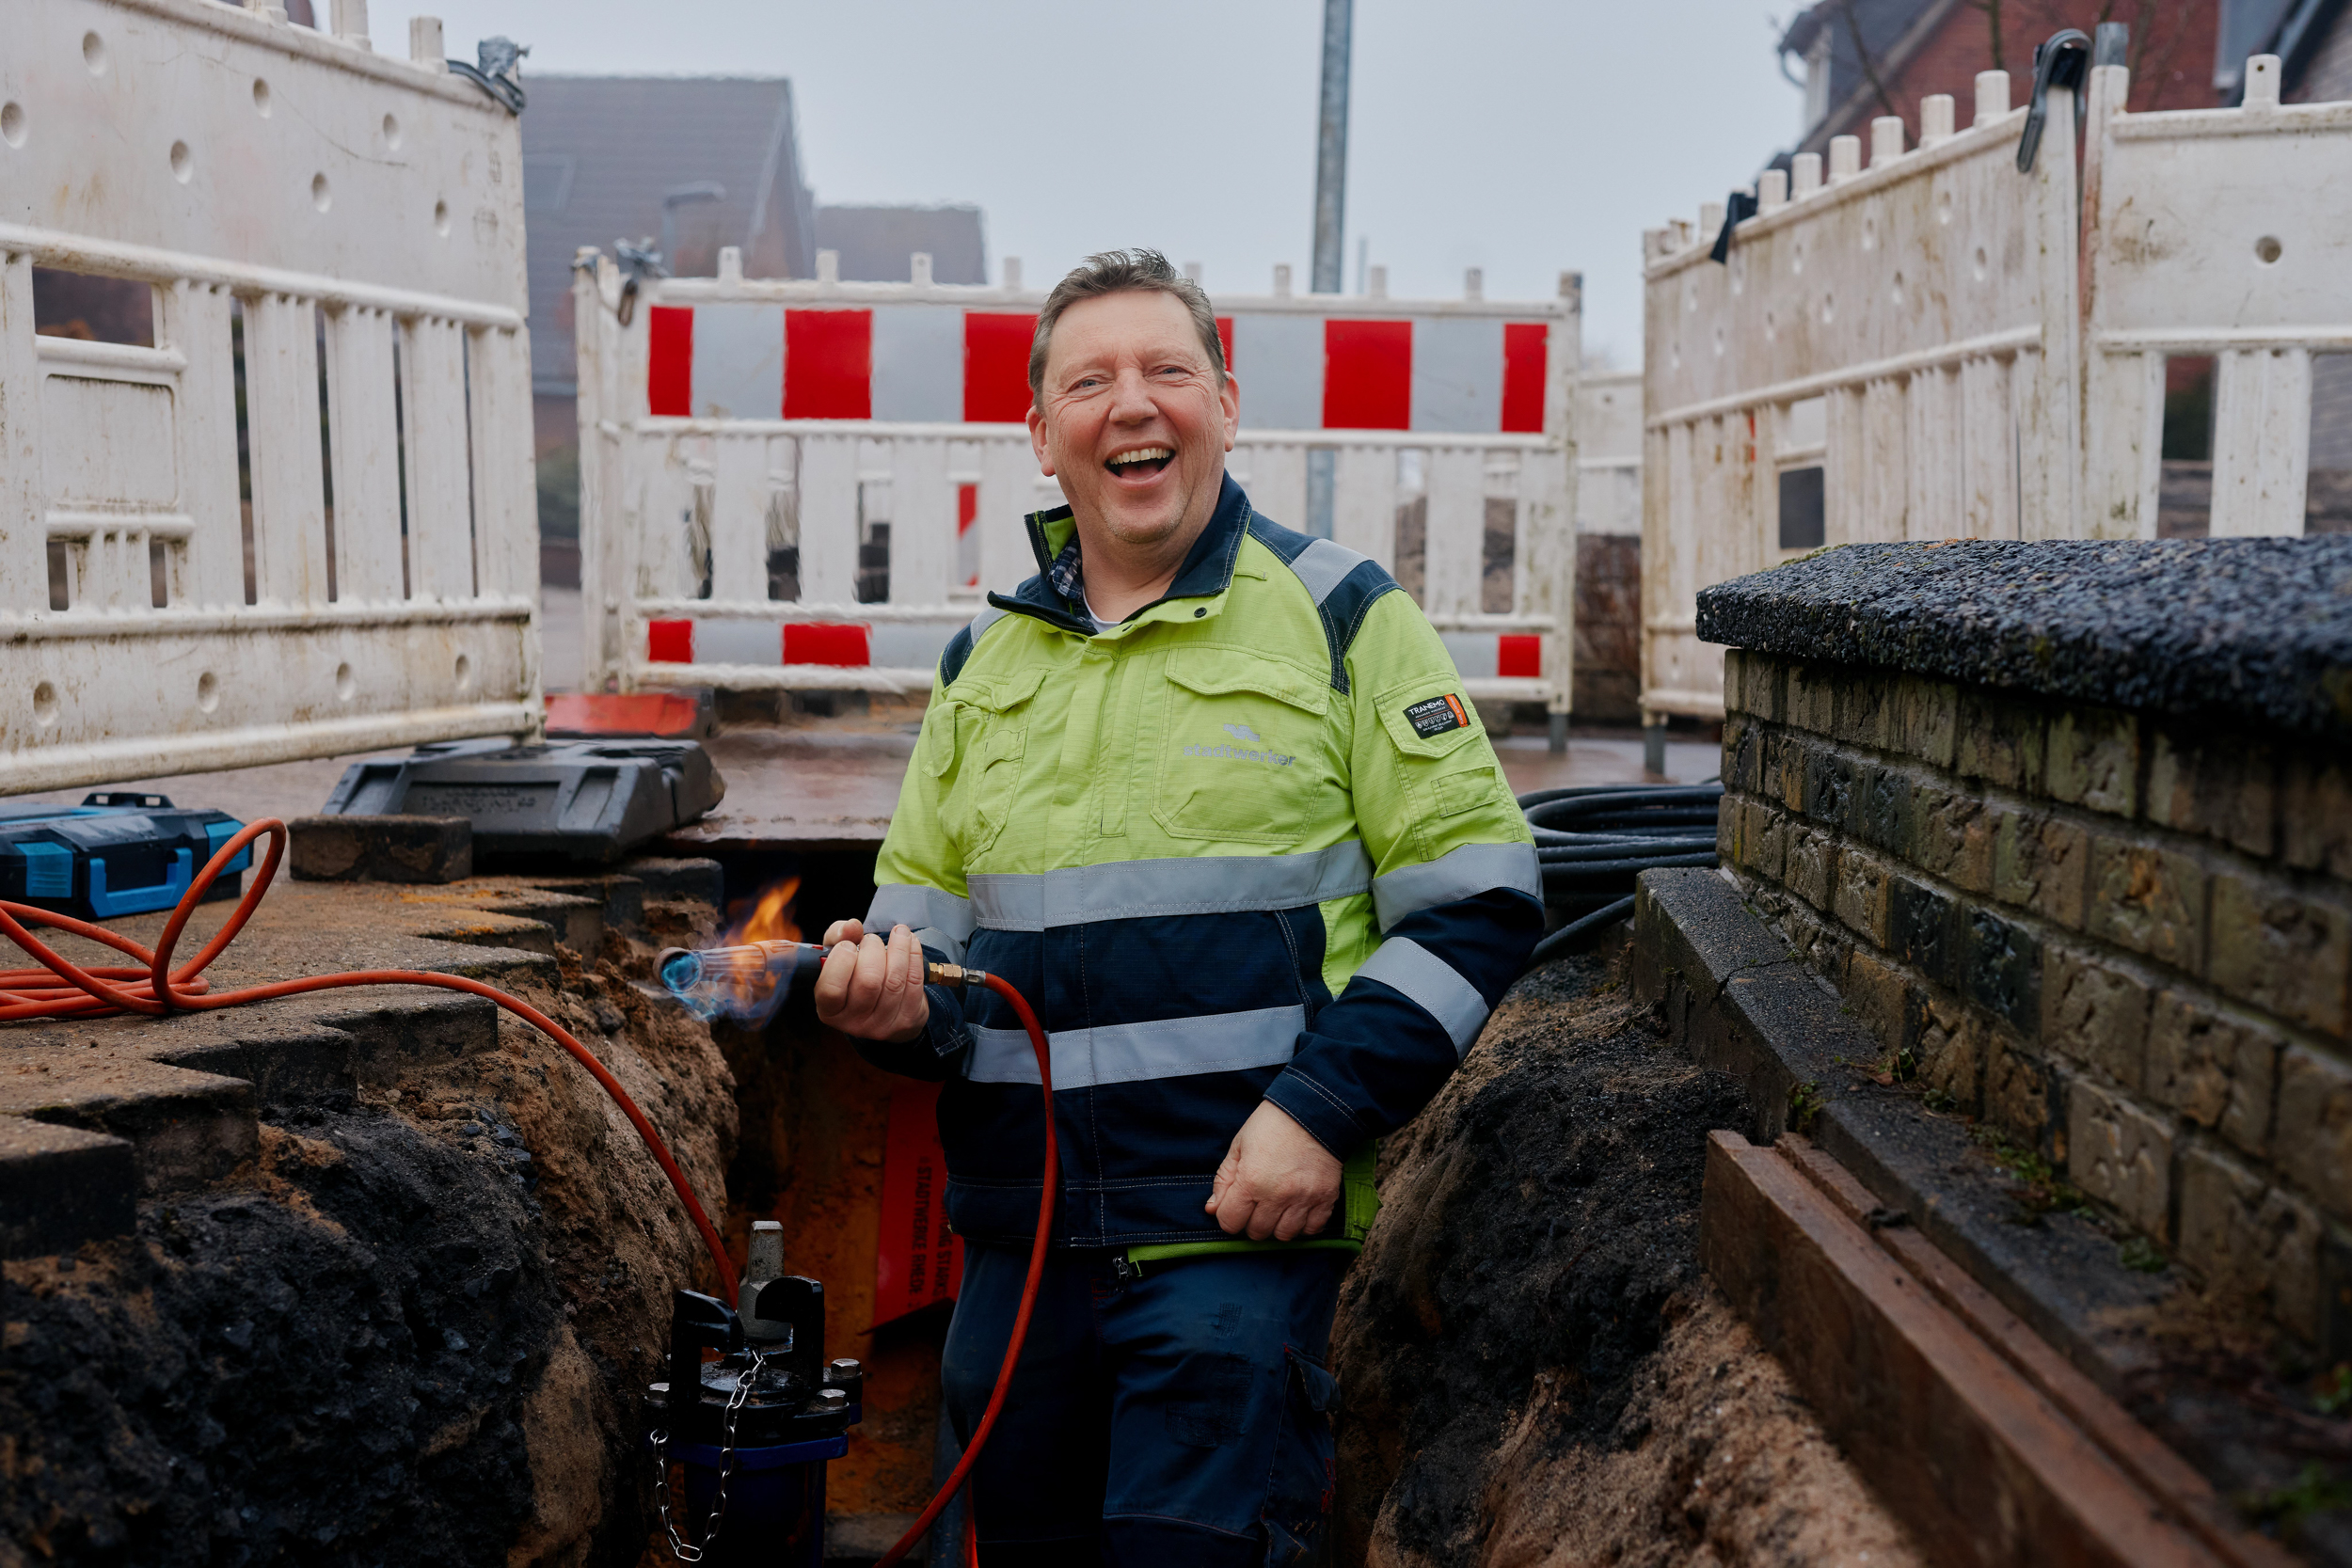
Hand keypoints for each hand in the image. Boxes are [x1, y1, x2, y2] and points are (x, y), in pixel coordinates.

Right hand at [813, 920, 928, 1044]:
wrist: (883, 1004)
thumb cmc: (852, 974)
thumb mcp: (836, 955)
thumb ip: (837, 936)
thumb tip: (852, 926)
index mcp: (829, 1010)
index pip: (831, 989)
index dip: (841, 961)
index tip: (848, 945)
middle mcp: (854, 1023)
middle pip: (868, 982)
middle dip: (873, 950)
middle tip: (871, 940)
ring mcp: (883, 1026)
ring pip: (895, 980)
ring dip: (899, 948)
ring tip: (897, 933)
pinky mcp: (908, 1020)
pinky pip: (915, 981)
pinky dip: (914, 955)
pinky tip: (910, 943)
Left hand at [1204, 1101, 1342, 1240]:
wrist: (1314, 1109)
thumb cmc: (1272, 1124)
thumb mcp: (1239, 1145)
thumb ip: (1223, 1180)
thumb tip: (1212, 1209)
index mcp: (1251, 1181)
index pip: (1230, 1223)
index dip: (1228, 1216)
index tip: (1235, 1206)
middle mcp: (1277, 1195)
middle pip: (1257, 1232)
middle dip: (1251, 1221)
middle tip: (1257, 1204)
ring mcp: (1304, 1199)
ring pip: (1284, 1235)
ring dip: (1277, 1225)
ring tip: (1277, 1208)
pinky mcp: (1325, 1198)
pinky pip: (1312, 1230)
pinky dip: (1303, 1225)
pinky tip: (1298, 1209)